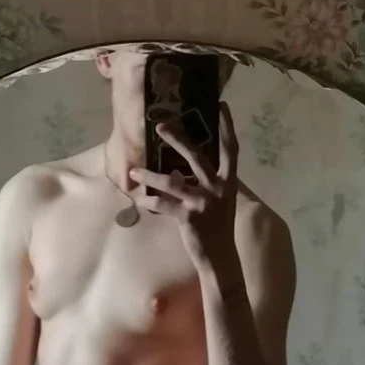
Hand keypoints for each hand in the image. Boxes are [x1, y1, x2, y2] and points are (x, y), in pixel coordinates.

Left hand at [130, 103, 238, 274]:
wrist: (220, 259)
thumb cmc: (217, 229)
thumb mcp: (219, 202)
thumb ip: (203, 184)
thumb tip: (179, 170)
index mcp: (228, 182)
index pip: (231, 149)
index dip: (227, 127)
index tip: (221, 105)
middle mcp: (217, 188)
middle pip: (196, 156)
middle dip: (178, 139)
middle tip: (160, 126)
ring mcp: (202, 202)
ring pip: (172, 181)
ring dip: (150, 176)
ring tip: (134, 172)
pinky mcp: (188, 218)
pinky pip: (163, 205)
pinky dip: (149, 202)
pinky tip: (138, 201)